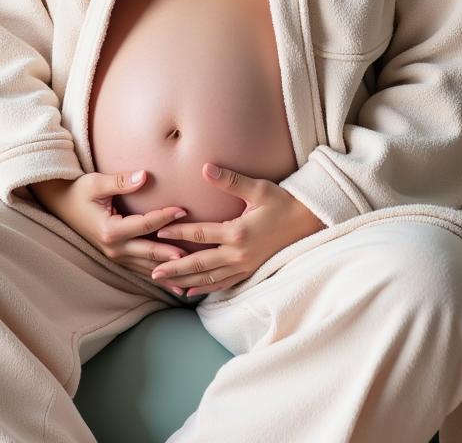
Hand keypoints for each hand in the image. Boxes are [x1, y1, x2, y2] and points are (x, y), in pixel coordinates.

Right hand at [29, 170, 191, 295]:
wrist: (62, 204)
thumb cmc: (80, 191)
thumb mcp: (96, 183)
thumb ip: (121, 181)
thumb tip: (144, 175)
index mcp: (109, 230)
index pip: (144, 225)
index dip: (164, 217)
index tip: (183, 210)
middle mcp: (113, 248)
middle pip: (149, 252)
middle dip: (173, 253)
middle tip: (196, 254)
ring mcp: (115, 255)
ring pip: (147, 266)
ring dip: (169, 271)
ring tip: (193, 276)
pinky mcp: (118, 257)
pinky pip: (141, 269)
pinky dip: (159, 276)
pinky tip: (176, 286)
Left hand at [147, 163, 326, 296]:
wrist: (308, 222)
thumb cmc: (283, 202)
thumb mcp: (258, 188)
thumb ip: (230, 180)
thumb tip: (205, 168)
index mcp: (238, 232)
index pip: (200, 235)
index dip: (178, 233)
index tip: (159, 232)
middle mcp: (239, 254)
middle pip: (200, 264)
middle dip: (175, 268)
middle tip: (152, 271)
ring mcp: (245, 266)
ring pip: (209, 278)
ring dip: (186, 281)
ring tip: (165, 283)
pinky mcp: (250, 271)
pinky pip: (223, 284)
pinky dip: (205, 288)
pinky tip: (191, 292)